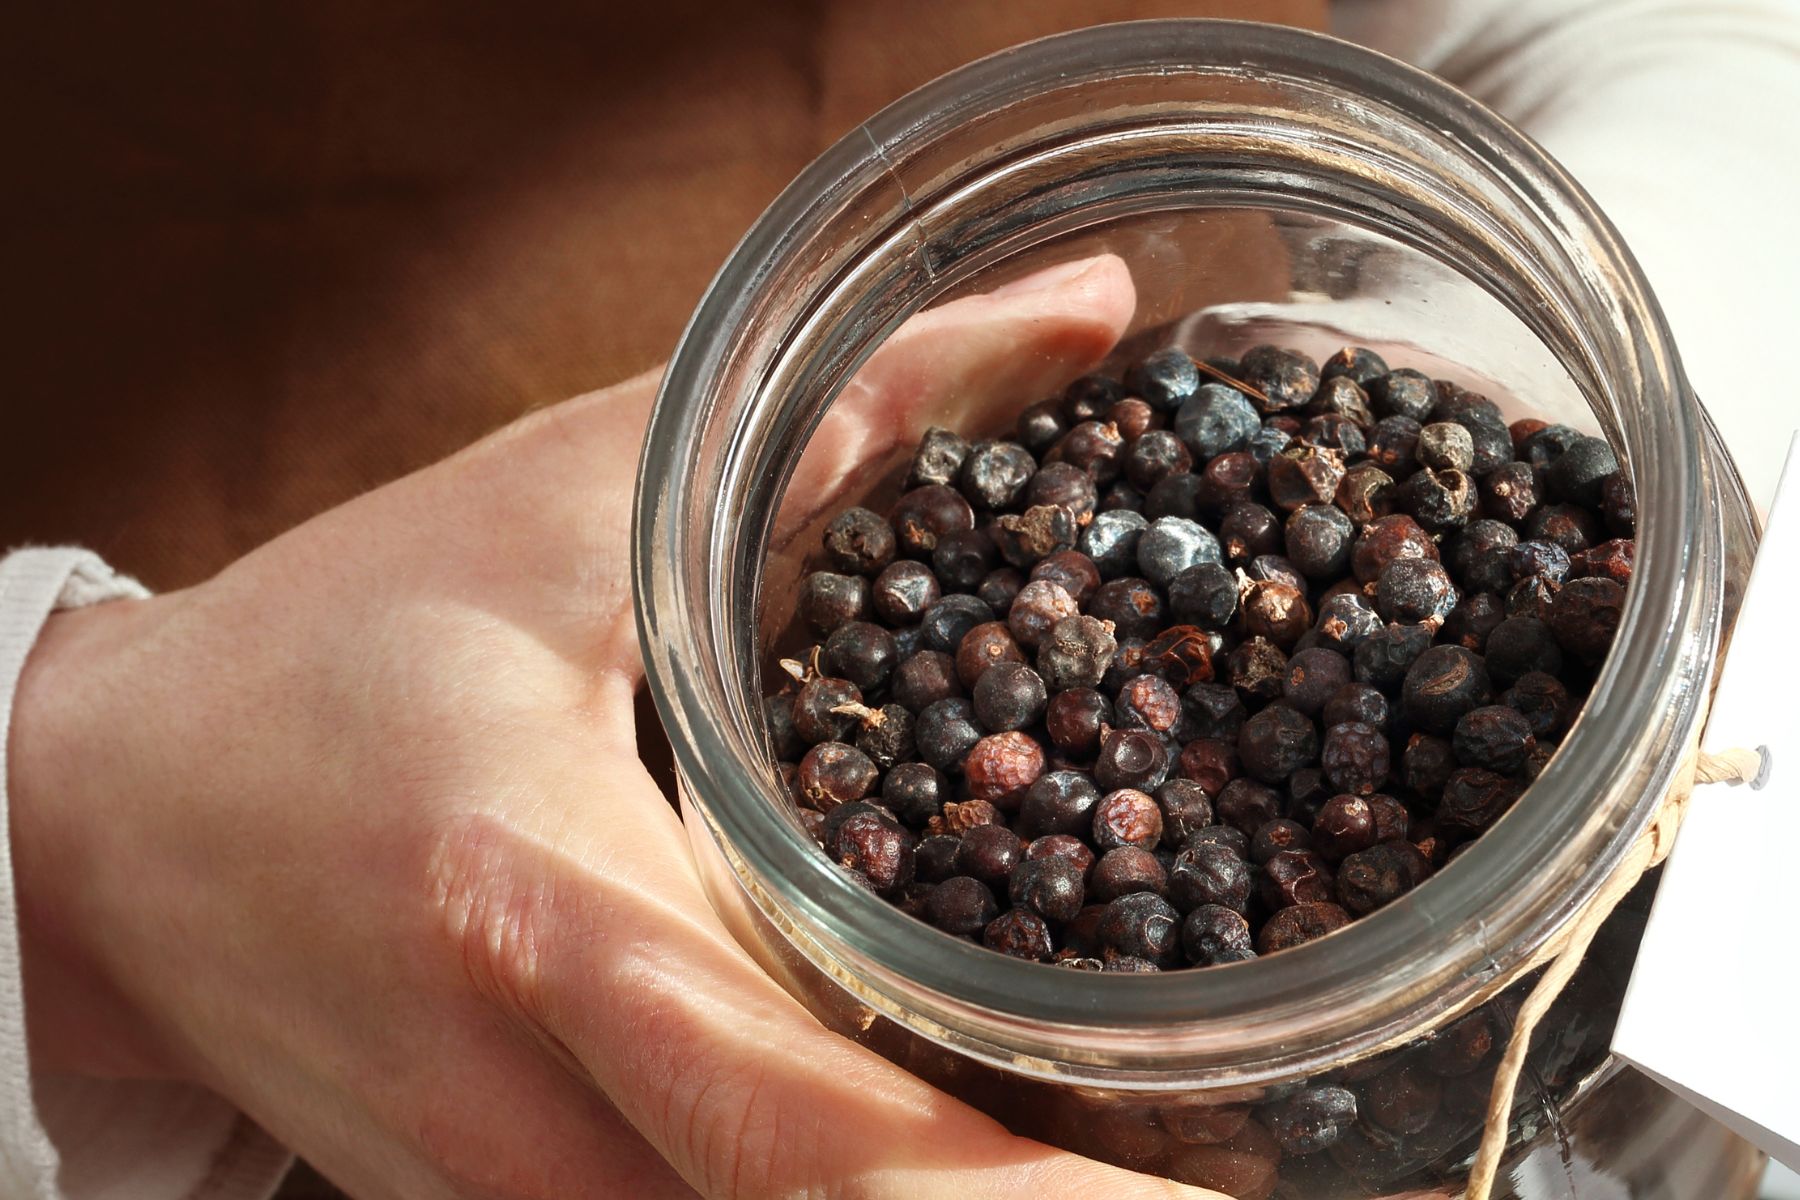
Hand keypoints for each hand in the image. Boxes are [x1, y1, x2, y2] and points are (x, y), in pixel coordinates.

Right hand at [10, 255, 1219, 1198]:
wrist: (110, 826)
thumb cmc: (334, 645)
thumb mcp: (582, 495)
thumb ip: (855, 412)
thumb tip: (1091, 316)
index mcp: (544, 914)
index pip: (820, 1124)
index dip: (1020, 1197)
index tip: (1196, 1198)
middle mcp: (529, 1107)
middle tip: (1219, 1171)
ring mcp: (505, 1197)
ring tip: (1117, 1157)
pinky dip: (832, 1190)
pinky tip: (933, 1138)